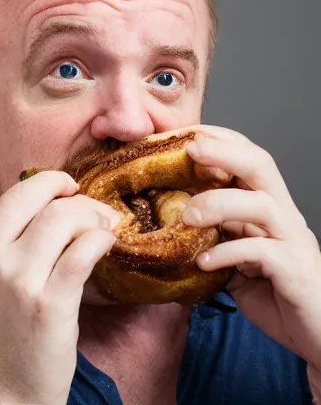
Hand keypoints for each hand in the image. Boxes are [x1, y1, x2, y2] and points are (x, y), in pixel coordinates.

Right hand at [0, 171, 119, 404]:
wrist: (3, 389)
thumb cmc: (5, 335)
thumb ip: (11, 244)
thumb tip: (55, 207)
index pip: (15, 194)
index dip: (50, 183)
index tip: (70, 190)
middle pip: (46, 204)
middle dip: (82, 201)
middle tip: (99, 215)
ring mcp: (21, 281)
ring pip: (66, 221)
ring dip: (96, 219)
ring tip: (107, 232)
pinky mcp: (50, 304)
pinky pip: (83, 252)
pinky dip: (103, 240)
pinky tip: (109, 247)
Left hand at [182, 125, 320, 365]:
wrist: (316, 331)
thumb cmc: (273, 292)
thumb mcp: (233, 257)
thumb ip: (211, 236)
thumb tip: (163, 220)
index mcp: (267, 206)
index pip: (247, 158)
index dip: (216, 142)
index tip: (178, 137)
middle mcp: (282, 216)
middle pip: (260, 166)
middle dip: (223, 152)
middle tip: (188, 150)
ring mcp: (291, 241)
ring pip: (262, 204)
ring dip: (220, 203)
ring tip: (188, 216)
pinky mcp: (294, 270)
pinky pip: (262, 251)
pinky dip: (229, 252)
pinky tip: (204, 262)